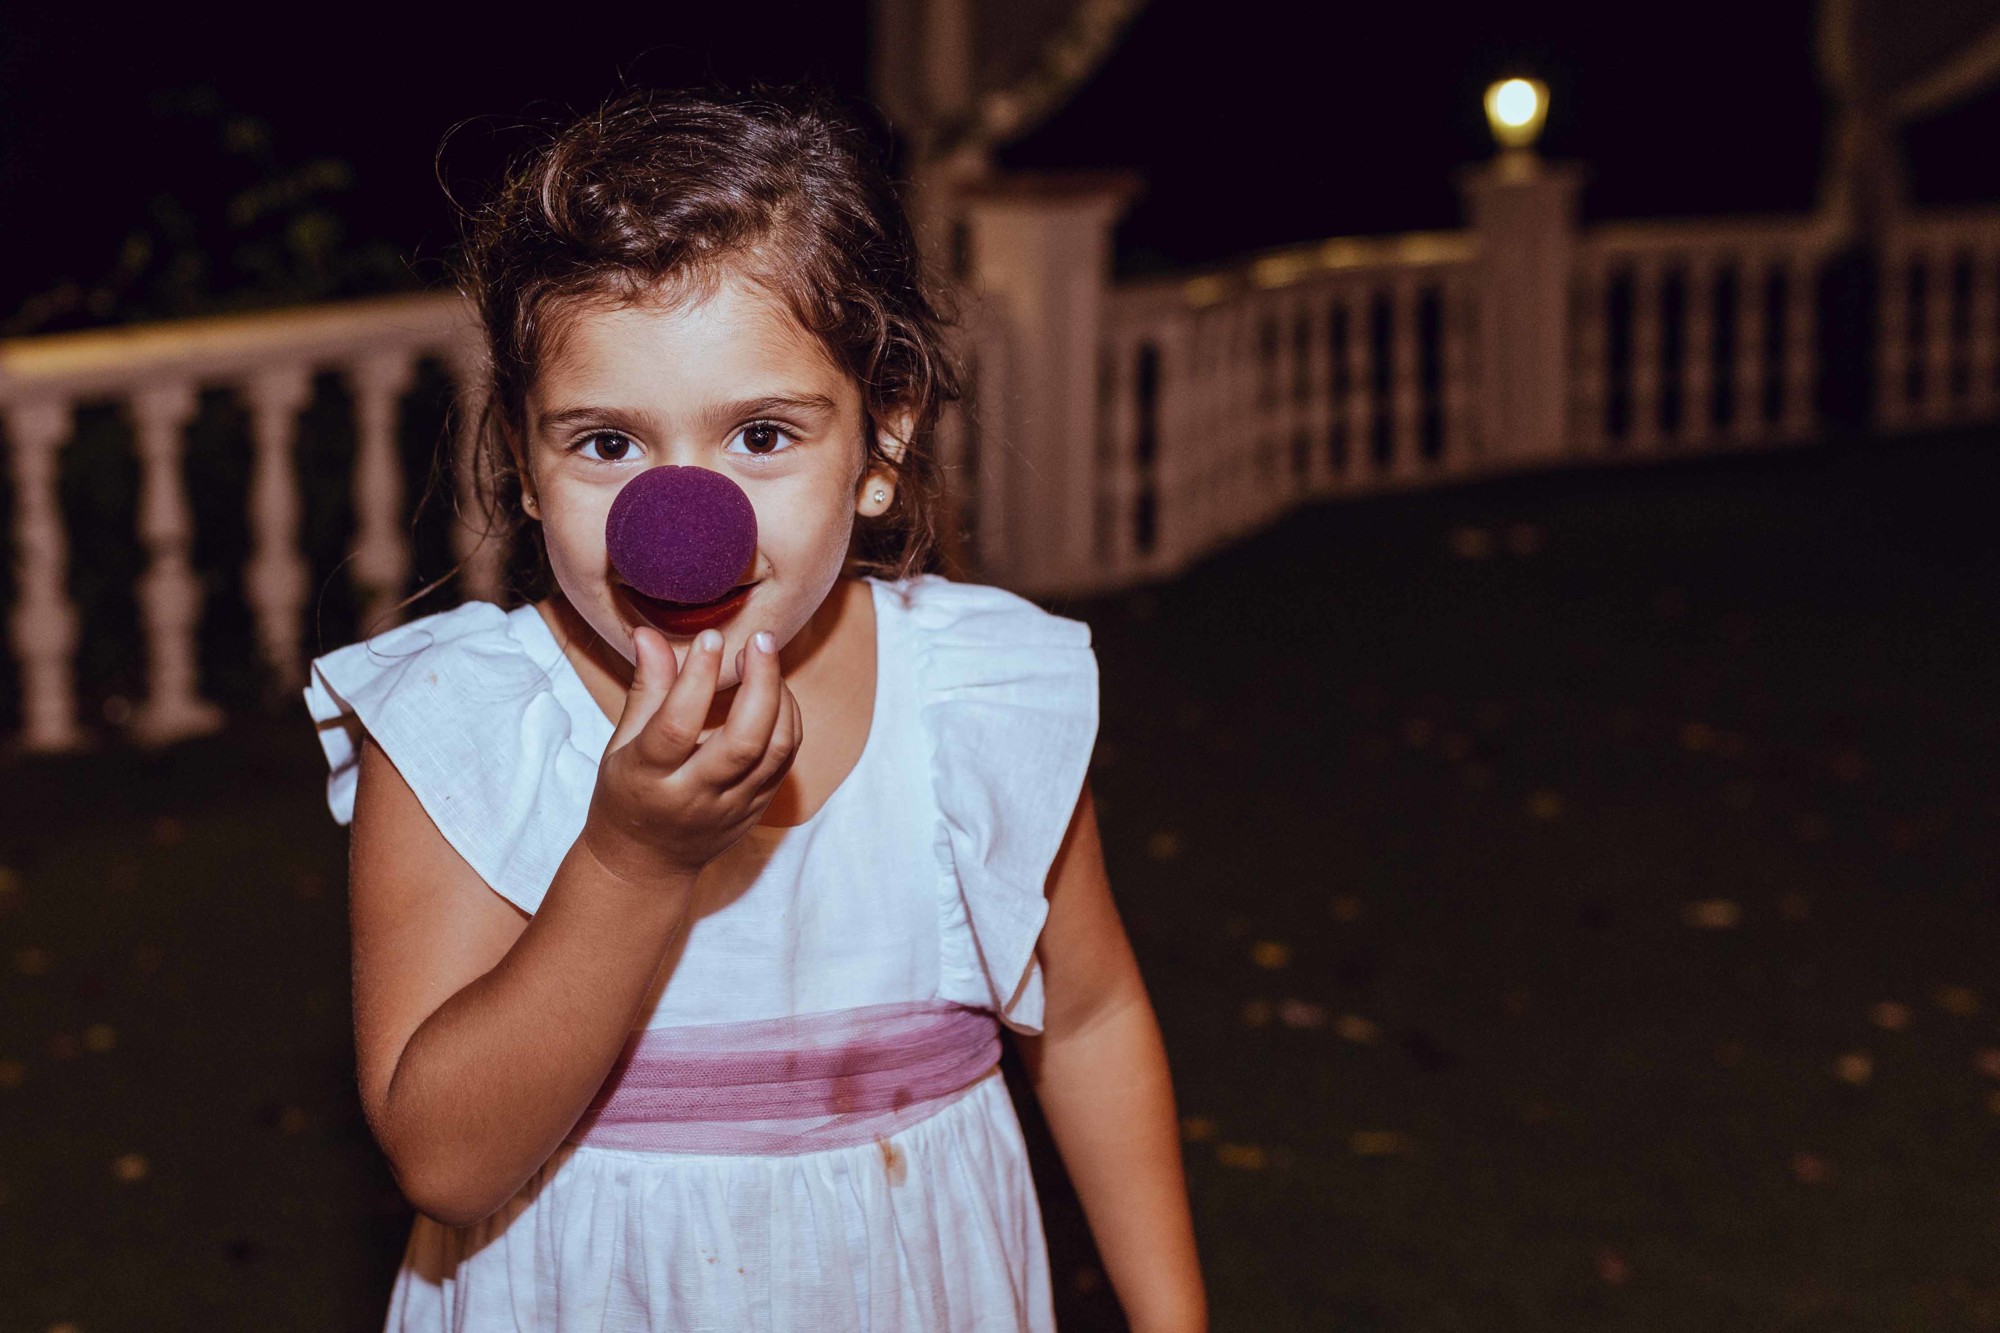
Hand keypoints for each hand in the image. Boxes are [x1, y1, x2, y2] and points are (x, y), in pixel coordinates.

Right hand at [581, 625, 802, 886]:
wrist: (645, 863)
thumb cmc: (628, 794)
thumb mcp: (622, 744)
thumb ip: (645, 690)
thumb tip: (649, 634)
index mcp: (648, 779)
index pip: (677, 727)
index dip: (697, 679)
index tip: (711, 637)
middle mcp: (694, 797)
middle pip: (742, 742)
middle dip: (759, 685)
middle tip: (759, 640)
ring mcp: (731, 807)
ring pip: (774, 753)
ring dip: (781, 699)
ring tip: (767, 658)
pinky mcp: (757, 810)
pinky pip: (785, 763)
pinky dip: (789, 721)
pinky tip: (777, 691)